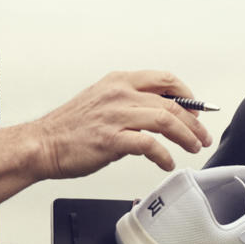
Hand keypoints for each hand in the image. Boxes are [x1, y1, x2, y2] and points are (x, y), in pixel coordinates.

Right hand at [31, 70, 211, 177]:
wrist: (42, 144)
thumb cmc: (70, 128)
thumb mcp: (102, 101)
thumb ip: (130, 103)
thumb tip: (162, 114)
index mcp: (118, 81)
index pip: (165, 80)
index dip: (187, 95)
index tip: (197, 110)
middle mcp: (119, 94)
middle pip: (171, 103)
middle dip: (194, 122)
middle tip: (202, 136)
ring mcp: (115, 115)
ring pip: (166, 120)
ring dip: (186, 136)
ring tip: (193, 148)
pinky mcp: (111, 139)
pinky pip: (150, 145)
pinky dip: (164, 156)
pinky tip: (167, 163)